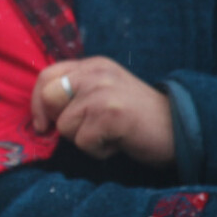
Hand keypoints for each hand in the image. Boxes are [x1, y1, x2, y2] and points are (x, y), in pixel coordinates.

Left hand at [31, 57, 174, 166]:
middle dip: (60, 122)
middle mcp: (96, 73)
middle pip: (48, 99)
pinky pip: (83, 142)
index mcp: (92, 65)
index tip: (41, 124)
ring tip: (109, 133)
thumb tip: (39, 115)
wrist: (180, 128)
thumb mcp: (102, 94)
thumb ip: (74, 94)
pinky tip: (118, 142)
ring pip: (64, 125)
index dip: (36, 103)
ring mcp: (103, 92)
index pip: (45, 76)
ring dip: (83, 139)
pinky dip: (98, 150)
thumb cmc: (135, 118)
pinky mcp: (110, 114)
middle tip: (85, 130)